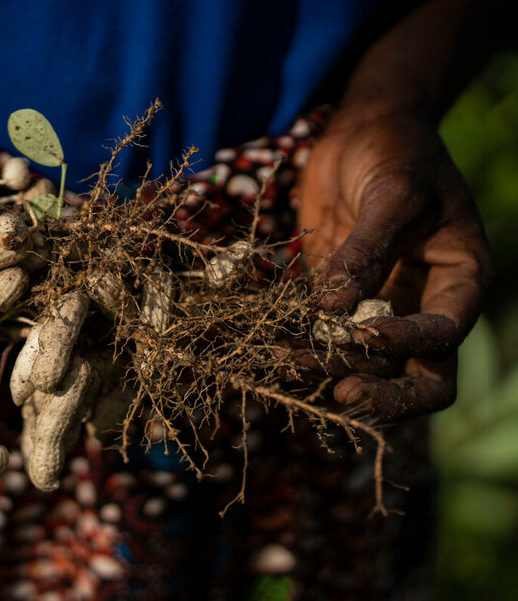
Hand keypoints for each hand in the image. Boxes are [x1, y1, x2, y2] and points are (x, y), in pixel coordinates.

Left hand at [297, 105, 491, 420]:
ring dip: (331, 371)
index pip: (445, 335)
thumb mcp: (394, 193)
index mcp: (461, 280)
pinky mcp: (340, 304)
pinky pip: (327, 341)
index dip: (407, 344)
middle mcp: (426, 304)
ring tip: (287, 360)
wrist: (366, 132)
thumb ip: (368, 251)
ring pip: (368, 366)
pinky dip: (304, 351)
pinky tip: (274, 349)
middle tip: (338, 391)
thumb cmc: (397, 153)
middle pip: (419, 377)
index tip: (362, 330)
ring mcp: (384, 309)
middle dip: (381, 391)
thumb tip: (335, 310)